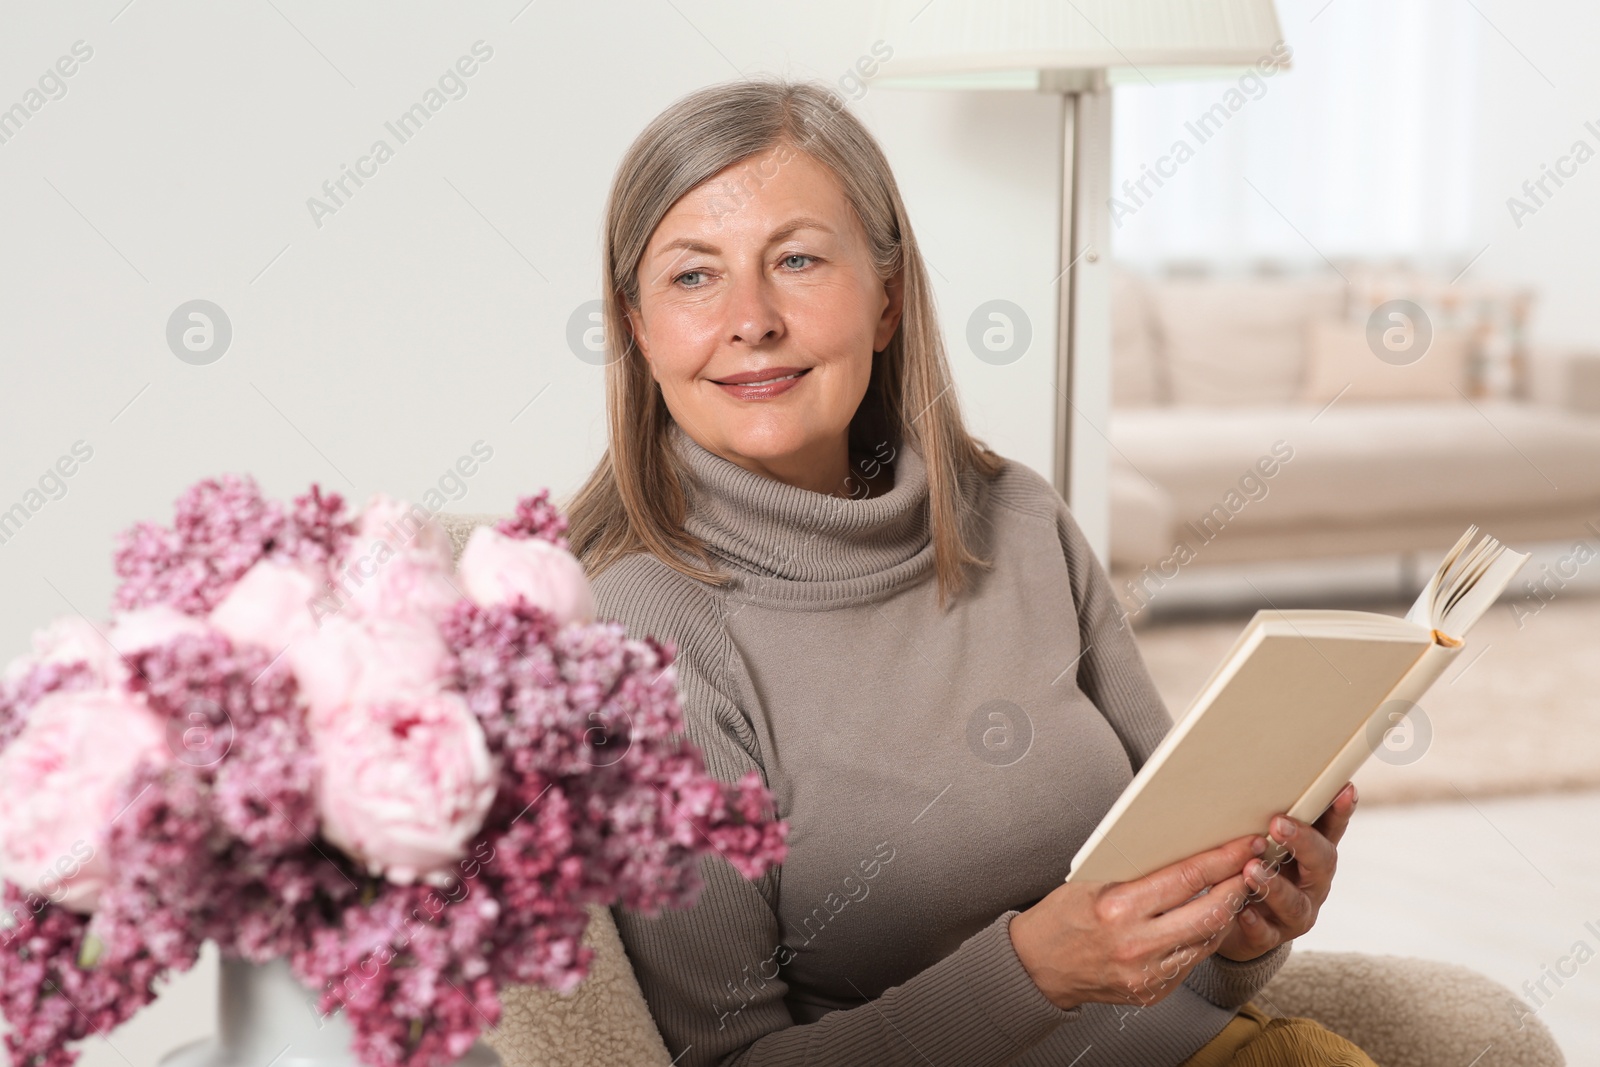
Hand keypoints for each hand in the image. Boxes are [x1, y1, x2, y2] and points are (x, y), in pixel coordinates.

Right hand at [1009, 833, 1265, 1010]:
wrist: (1037, 967)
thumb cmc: (1061, 917)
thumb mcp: (1093, 882)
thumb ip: (1139, 874)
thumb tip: (1186, 855)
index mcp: (1118, 907)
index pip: (1186, 878)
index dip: (1223, 859)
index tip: (1245, 844)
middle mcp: (1136, 944)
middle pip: (1209, 913)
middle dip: (1239, 885)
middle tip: (1254, 865)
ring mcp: (1146, 973)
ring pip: (1207, 939)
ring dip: (1226, 913)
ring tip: (1236, 890)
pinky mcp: (1152, 992)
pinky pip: (1191, 960)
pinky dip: (1203, 936)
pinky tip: (1206, 920)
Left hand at [1214, 781, 1357, 962]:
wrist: (1237, 922)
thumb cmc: (1253, 867)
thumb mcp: (1264, 841)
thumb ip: (1267, 818)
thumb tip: (1255, 772)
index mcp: (1313, 855)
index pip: (1331, 829)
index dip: (1340, 811)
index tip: (1345, 788)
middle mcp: (1312, 884)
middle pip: (1321, 863)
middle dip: (1303, 842)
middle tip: (1278, 823)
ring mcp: (1295, 913)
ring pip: (1295, 902)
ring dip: (1275, 884)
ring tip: (1252, 869)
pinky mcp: (1269, 937)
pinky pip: (1265, 932)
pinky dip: (1255, 921)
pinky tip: (1243, 910)